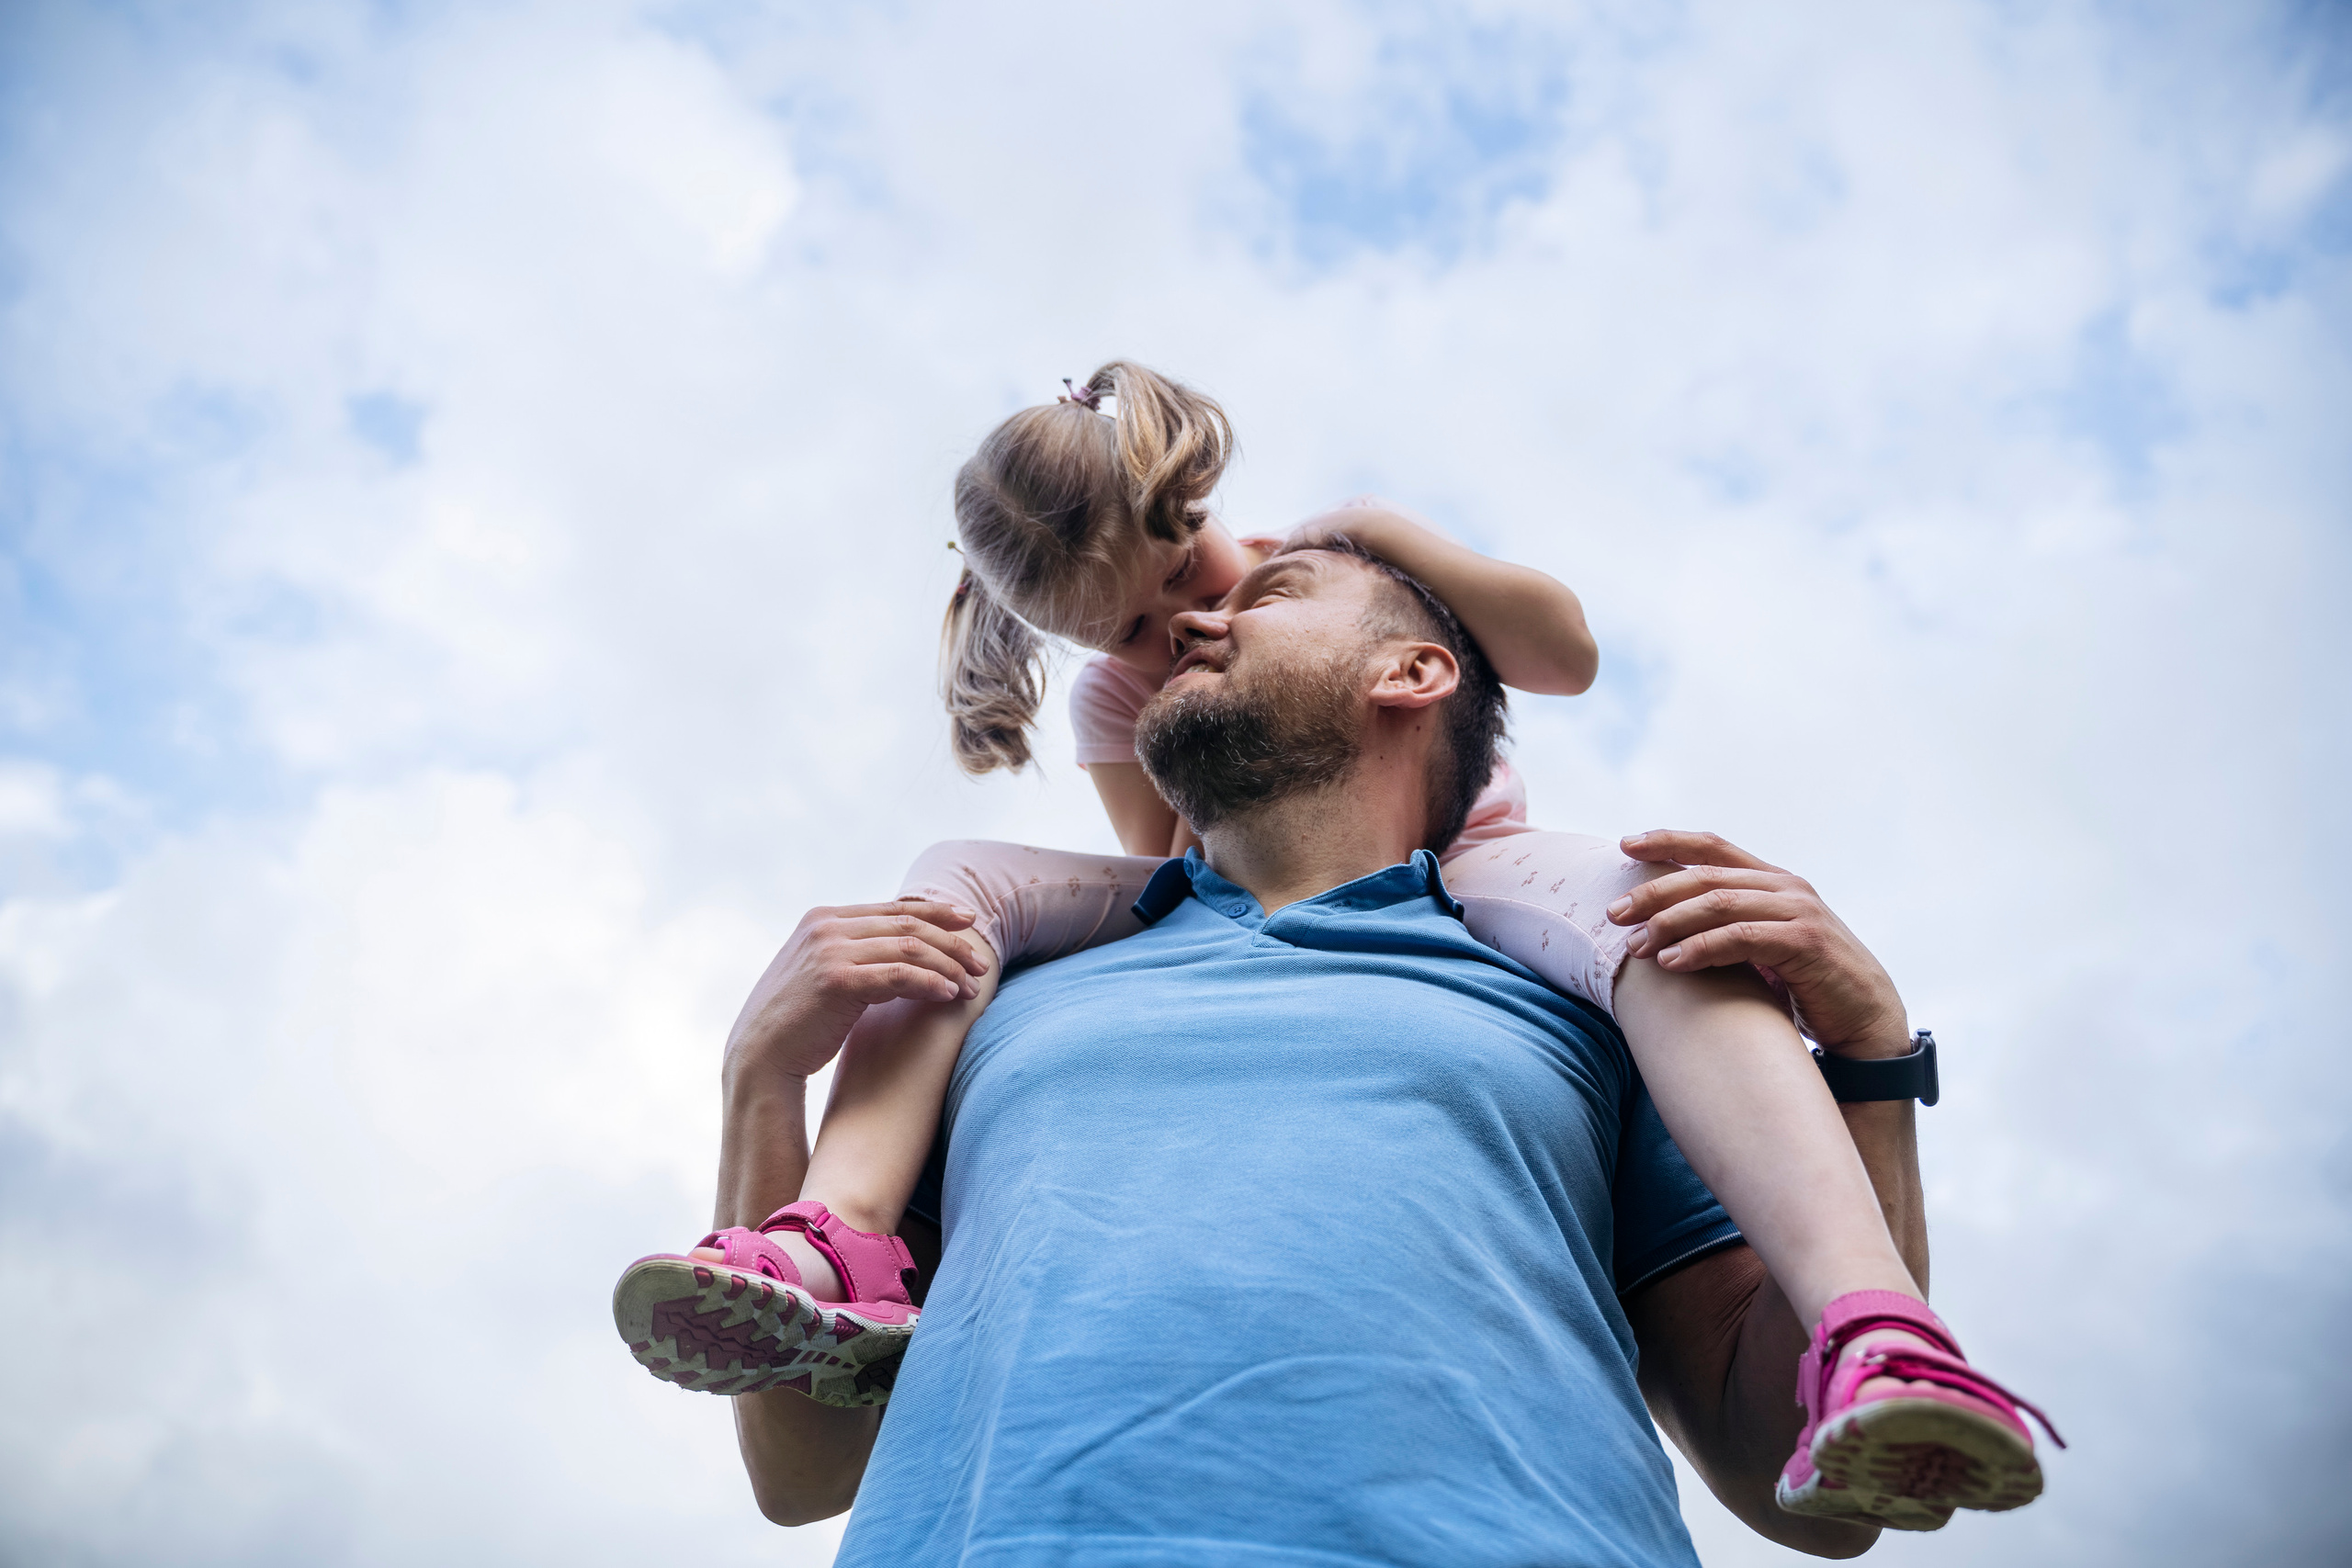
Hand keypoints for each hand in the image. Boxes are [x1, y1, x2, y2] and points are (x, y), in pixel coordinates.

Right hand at [721, 899, 991, 1082]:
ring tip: (971, 987)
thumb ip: (852, 952)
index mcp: (822, 919)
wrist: (759, 1058)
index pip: (894, 908)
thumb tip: (899, 946)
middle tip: (980, 964)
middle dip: (952, 942)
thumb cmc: (796, 1023)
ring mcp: (830, 951)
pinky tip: (948, 995)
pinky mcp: (837, 980)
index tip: (969, 922)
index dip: (937, 913)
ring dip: (948, 966)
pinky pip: (900, 975)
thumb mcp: (821, 973)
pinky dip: (930, 982)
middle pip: (907, 924)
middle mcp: (825, 927)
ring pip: (909, 947)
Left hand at [1609, 831, 1908, 1057]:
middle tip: (1614, 914)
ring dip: (1669, 923)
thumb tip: (1663, 925)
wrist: (1865, 1019)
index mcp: (1772, 880)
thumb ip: (1727, 926)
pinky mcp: (1805, 942)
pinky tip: (1672, 963)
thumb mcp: (1762, 945)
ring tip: (1634, 946)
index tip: (1623, 845)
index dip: (1667, 840)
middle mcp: (1785, 887)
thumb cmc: (1806, 984)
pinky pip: (1741, 937)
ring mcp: (1798, 911)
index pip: (1712, 845)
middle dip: (1653, 892)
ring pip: (1718, 903)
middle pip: (1705, 876)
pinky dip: (1701, 947)